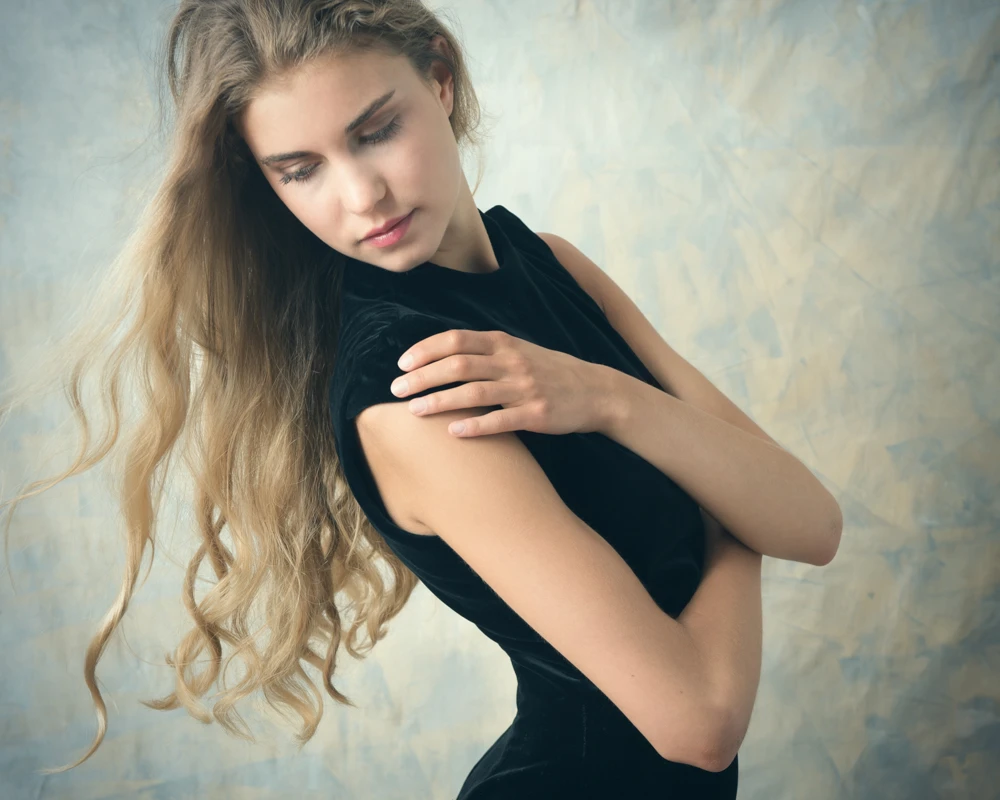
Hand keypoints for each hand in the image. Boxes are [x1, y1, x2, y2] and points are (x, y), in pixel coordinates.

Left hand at [389, 328, 612, 436]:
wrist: (596, 391)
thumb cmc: (550, 372)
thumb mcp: (519, 350)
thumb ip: (486, 350)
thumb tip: (443, 354)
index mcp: (504, 343)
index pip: (456, 340)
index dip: (425, 350)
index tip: (401, 364)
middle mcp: (512, 362)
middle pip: (458, 364)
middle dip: (422, 377)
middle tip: (396, 390)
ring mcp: (525, 387)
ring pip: (473, 392)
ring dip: (439, 401)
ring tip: (414, 411)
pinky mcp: (536, 414)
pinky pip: (500, 421)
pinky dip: (474, 426)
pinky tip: (453, 433)